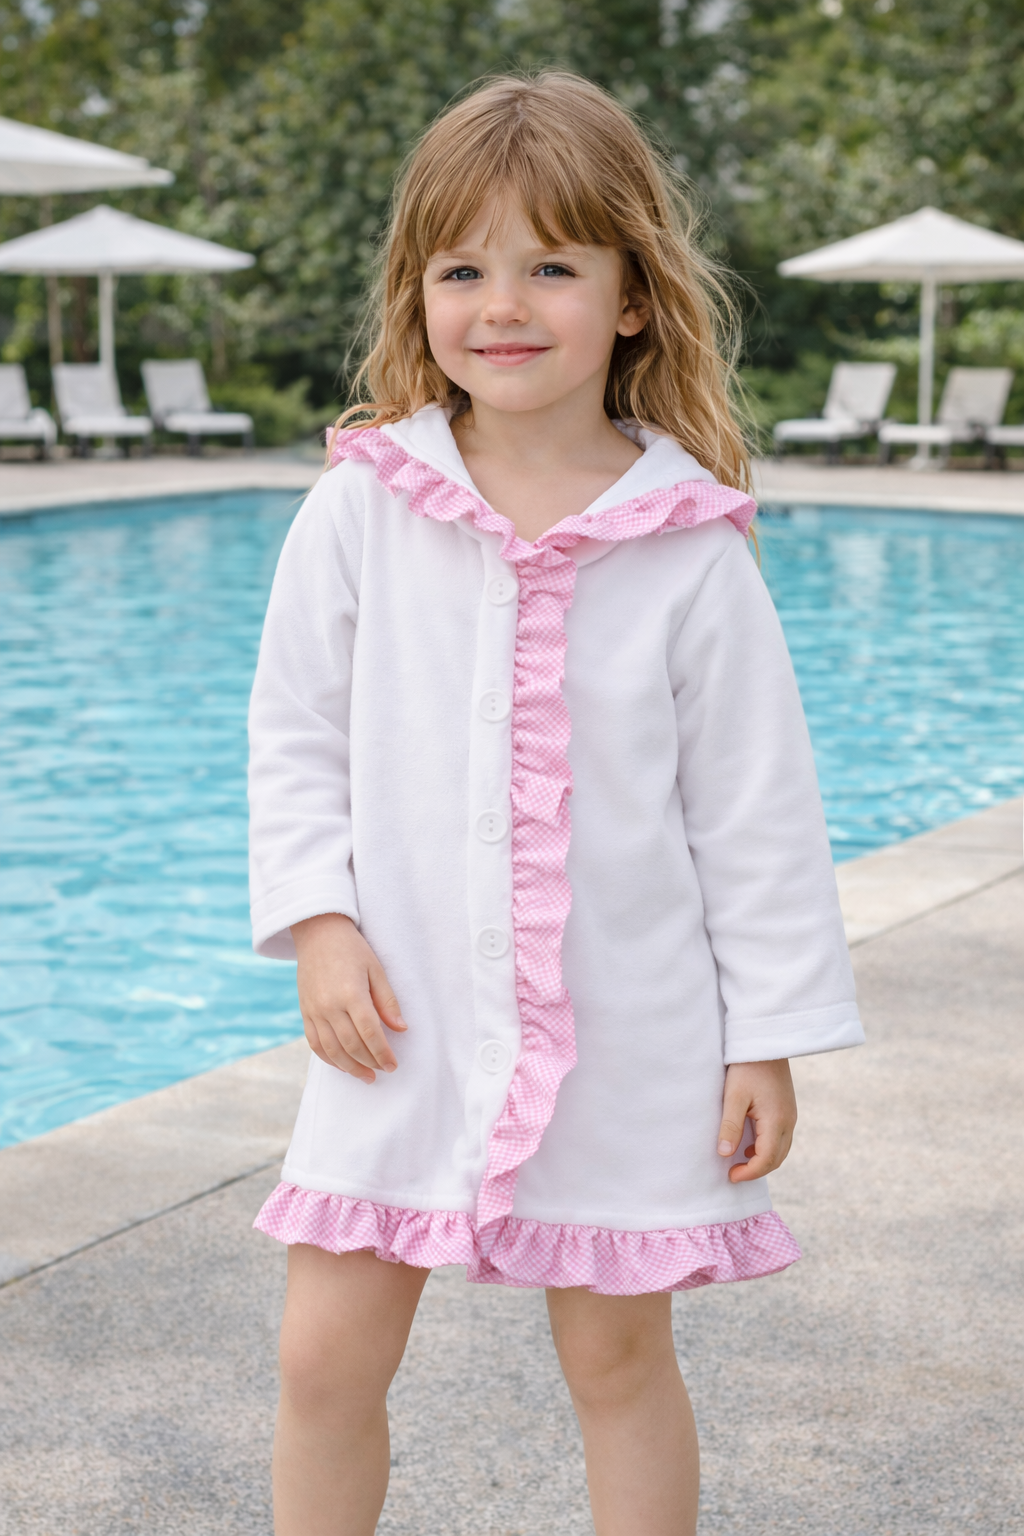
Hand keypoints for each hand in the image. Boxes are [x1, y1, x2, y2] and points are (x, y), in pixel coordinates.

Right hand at [291, 913, 405, 1083]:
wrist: (318, 933)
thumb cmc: (352, 949)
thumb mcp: (376, 969)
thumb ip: (387, 1000)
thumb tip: (400, 1029)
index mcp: (351, 993)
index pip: (370, 1032)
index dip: (383, 1053)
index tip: (393, 1065)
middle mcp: (330, 1005)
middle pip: (351, 1045)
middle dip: (370, 1062)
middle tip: (384, 1071)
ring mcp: (314, 1010)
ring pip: (332, 1049)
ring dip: (350, 1067)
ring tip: (366, 1075)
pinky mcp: (305, 1012)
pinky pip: (314, 1043)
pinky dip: (329, 1059)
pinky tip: (342, 1065)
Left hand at [717, 1059, 796, 1182]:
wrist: (765, 1042)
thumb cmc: (747, 1067)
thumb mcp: (733, 1096)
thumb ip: (730, 1126)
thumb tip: (724, 1154)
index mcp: (776, 1120)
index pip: (766, 1160)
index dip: (749, 1173)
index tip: (730, 1176)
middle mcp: (789, 1121)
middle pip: (777, 1159)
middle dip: (757, 1170)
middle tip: (734, 1173)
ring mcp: (791, 1115)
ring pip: (782, 1149)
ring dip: (764, 1160)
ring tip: (740, 1161)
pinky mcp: (787, 1109)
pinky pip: (782, 1137)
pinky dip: (768, 1148)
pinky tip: (751, 1144)